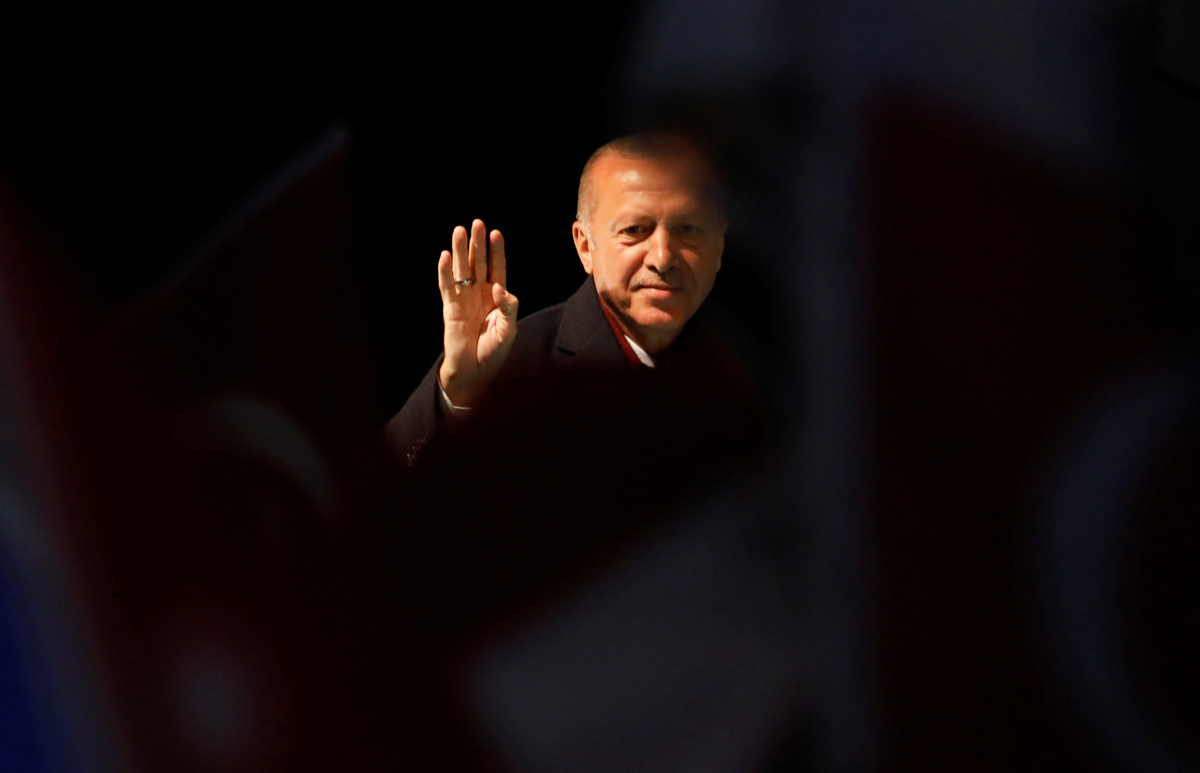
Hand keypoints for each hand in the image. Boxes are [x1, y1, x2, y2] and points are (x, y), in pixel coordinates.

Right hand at [437, 219, 518, 406]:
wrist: (475, 371)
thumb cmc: (494, 351)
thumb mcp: (509, 329)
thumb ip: (508, 306)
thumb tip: (498, 286)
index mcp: (497, 297)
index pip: (497, 268)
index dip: (497, 251)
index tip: (496, 233)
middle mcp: (479, 294)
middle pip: (478, 263)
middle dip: (478, 243)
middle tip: (477, 223)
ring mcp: (464, 299)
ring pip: (461, 269)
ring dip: (460, 250)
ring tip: (459, 230)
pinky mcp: (450, 307)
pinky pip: (447, 286)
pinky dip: (445, 271)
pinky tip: (444, 256)